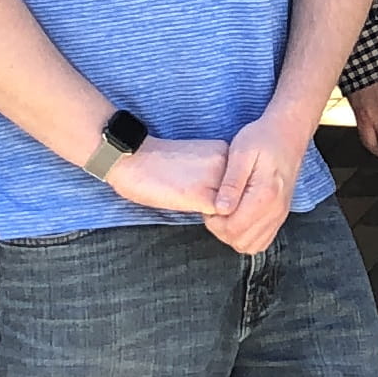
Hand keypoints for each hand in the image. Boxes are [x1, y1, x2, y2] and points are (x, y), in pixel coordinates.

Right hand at [102, 135, 235, 217]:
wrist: (131, 157)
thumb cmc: (159, 164)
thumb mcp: (197, 163)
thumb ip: (218, 176)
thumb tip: (229, 200)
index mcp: (226, 152)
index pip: (245, 184)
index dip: (237, 199)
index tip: (224, 204)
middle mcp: (227, 163)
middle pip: (246, 198)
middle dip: (236, 211)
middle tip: (220, 216)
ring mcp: (216, 179)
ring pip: (237, 210)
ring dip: (227, 220)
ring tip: (212, 218)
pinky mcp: (201, 195)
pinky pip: (221, 218)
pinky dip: (215, 224)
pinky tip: (200, 216)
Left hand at [208, 111, 308, 256]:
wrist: (289, 133)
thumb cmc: (263, 138)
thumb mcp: (240, 153)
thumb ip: (231, 183)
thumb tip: (220, 209)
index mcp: (265, 195)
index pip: (233, 228)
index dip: (214, 222)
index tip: (209, 204)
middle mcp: (276, 210)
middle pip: (240, 241)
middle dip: (221, 230)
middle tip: (216, 208)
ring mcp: (280, 215)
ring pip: (251, 245)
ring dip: (233, 235)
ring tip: (226, 213)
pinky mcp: (280, 215)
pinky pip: (262, 240)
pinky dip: (247, 236)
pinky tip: (239, 217)